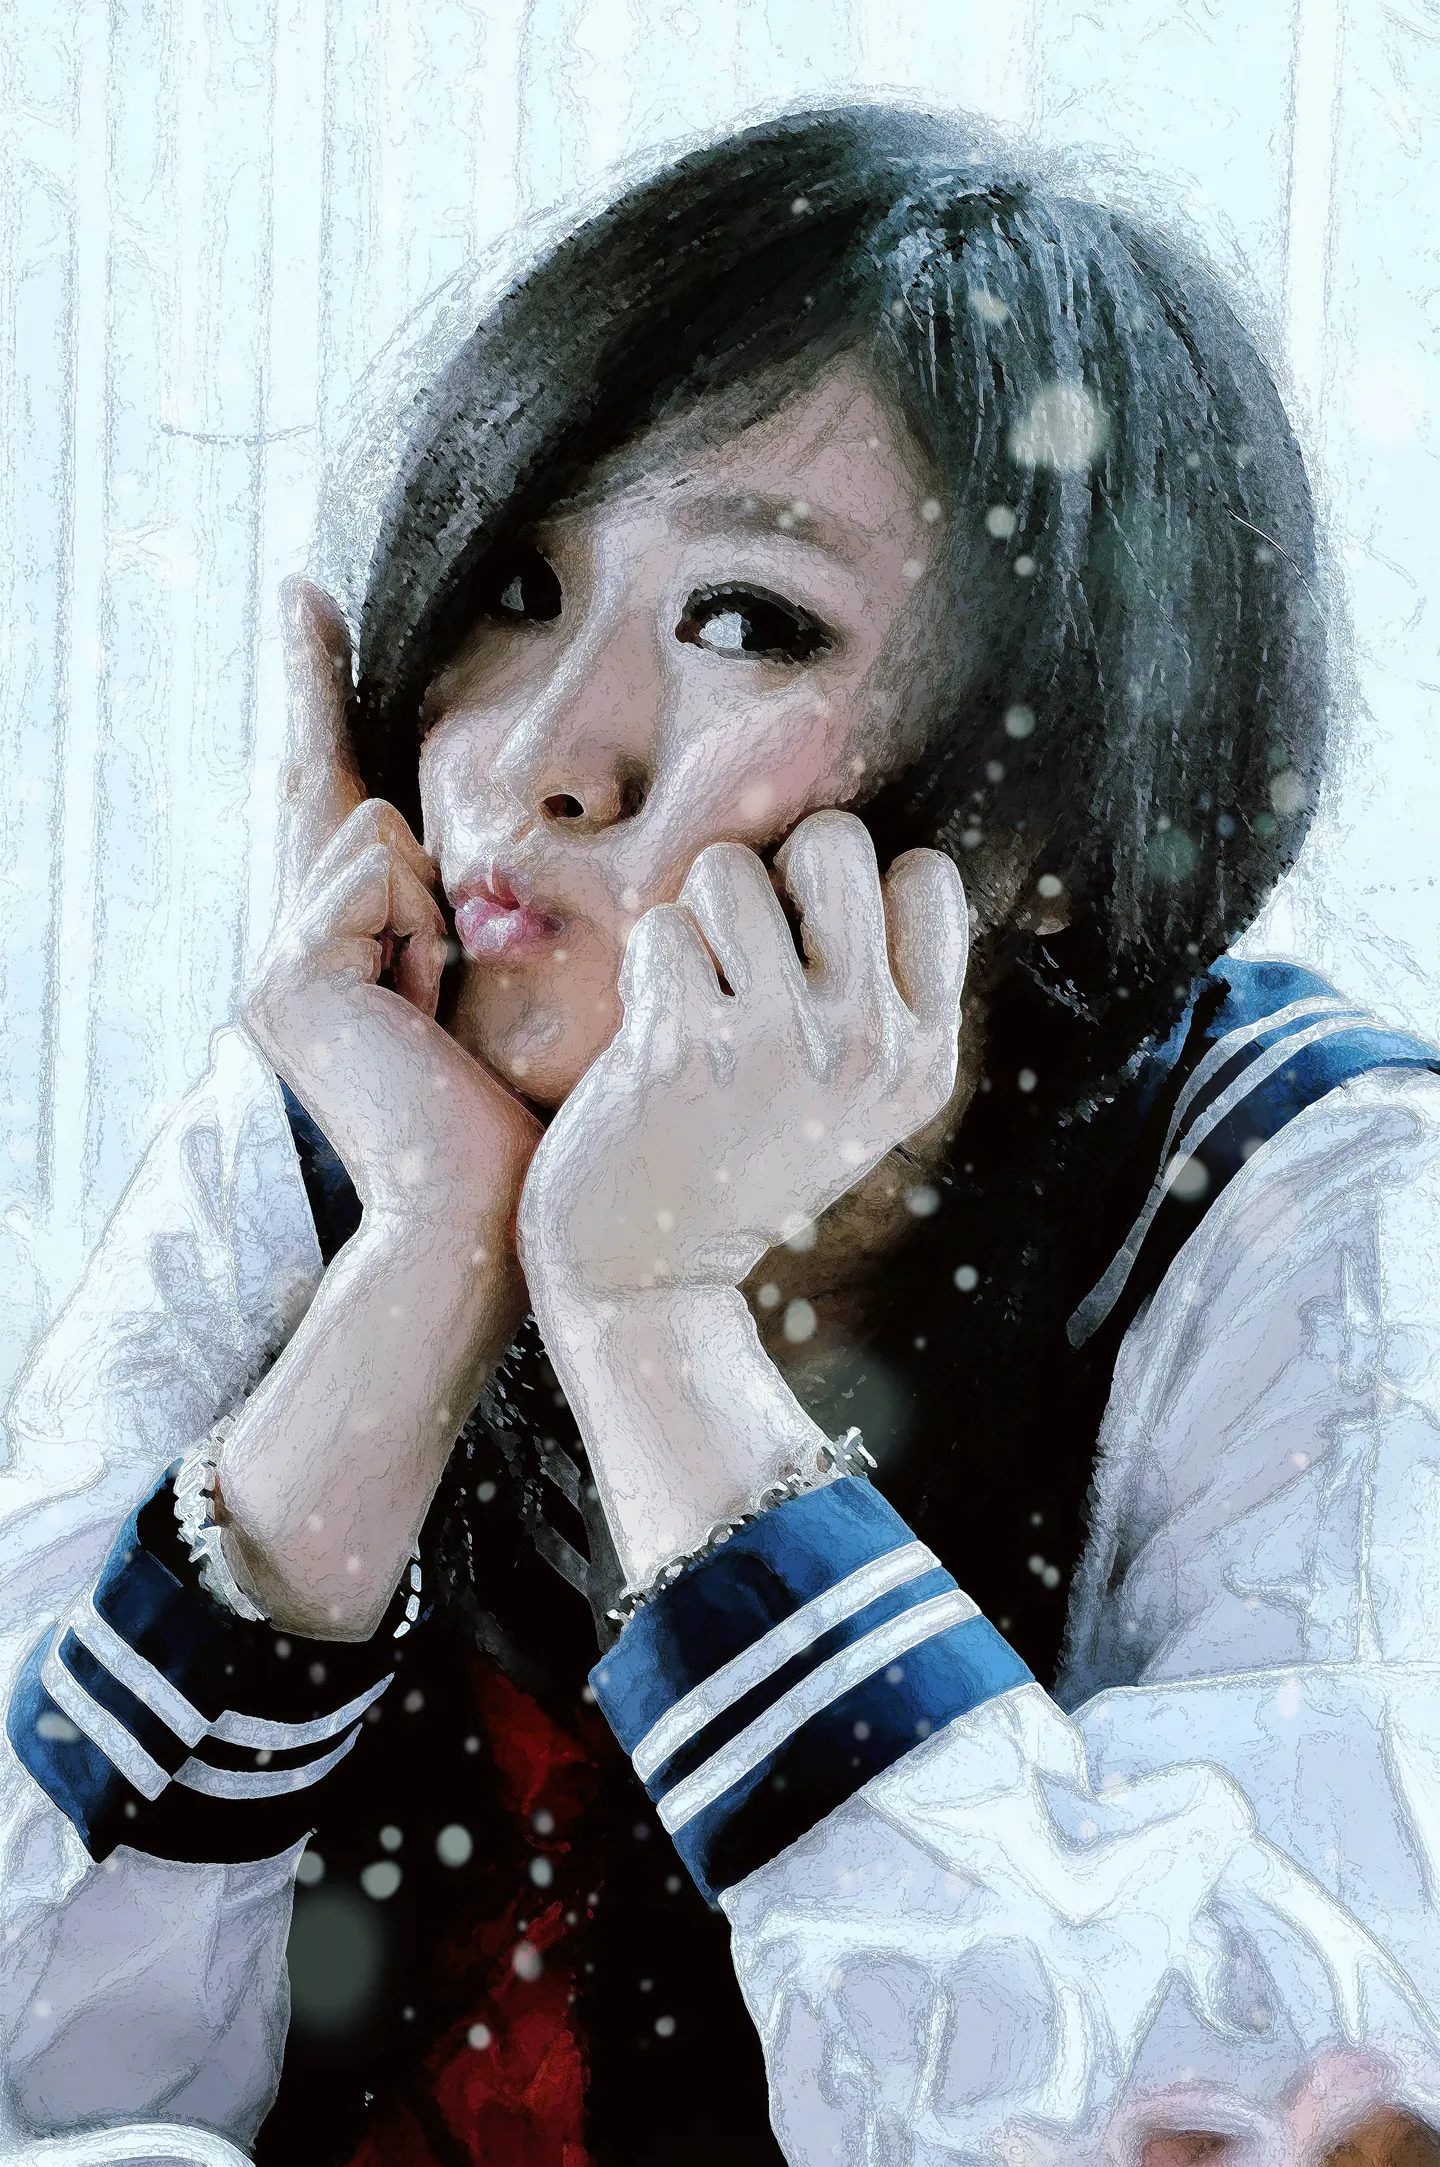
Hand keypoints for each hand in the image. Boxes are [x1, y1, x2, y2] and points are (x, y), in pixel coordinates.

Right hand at [242, 579, 540, 1234]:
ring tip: (443, 1013)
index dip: (314, 693)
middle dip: (379, 809)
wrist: (480, 1212)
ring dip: (442, 915)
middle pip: (346, 805)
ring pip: (382, 836)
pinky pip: (382, 874)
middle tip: (363, 768)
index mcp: (336, 954)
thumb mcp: (490, 987)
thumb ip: (454, 910)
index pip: (328, 802)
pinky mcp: (289, 970)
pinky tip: (424, 1013)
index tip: (306, 598)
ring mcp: (276, 961)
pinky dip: (426, 933)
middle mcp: (288, 950)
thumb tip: (436, 850)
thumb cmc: (510, 1118)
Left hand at [517, 809, 967, 1305]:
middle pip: (835, 841)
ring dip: (697, 920)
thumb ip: (877, 991)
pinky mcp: (685, 1048)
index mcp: (925, 1055)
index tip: (816, 950)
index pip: (928, 876)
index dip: (857, 889)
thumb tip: (840, 850)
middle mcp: (869, 1046)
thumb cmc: (741, 1158)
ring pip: (731, 869)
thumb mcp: (853, 1094)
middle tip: (745, 951)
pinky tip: (651, 1030)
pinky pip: (662, 927)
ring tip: (695, 995)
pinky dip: (644, 967)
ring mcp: (779, 1045)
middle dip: (776, 873)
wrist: (648, 1275)